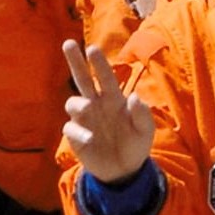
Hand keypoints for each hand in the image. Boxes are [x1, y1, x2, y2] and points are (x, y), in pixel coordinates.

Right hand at [61, 38, 155, 185]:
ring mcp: (85, 120)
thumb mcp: (146, 131)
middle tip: (68, 43)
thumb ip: (143, 114)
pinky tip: (89, 139)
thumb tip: (134, 96)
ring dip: (79, 103)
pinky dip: (78, 131)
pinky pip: (70, 128)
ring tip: (88, 109)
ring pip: (73, 102)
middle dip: (75, 61)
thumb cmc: (136, 145)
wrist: (124, 171)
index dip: (99, 64)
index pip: (105, 77)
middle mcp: (97, 105)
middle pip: (83, 79)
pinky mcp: (76, 136)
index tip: (92, 48)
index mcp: (114, 100)